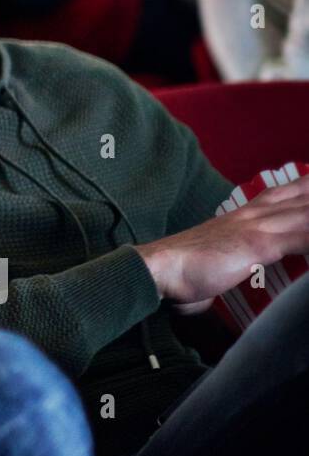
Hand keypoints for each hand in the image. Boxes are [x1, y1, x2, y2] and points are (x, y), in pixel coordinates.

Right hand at [139, 172, 308, 304]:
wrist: (160, 269)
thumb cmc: (184, 270)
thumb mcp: (218, 257)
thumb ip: (238, 256)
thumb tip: (242, 262)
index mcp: (243, 216)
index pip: (285, 194)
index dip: (306, 186)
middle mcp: (253, 214)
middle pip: (302, 195)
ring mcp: (258, 226)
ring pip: (306, 211)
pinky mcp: (258, 243)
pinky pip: (304, 235)